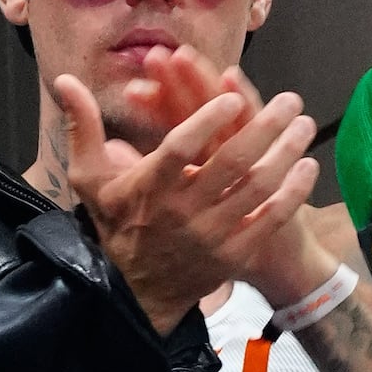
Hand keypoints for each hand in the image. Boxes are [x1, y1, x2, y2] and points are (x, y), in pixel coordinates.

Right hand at [57, 71, 319, 334]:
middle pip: (232, 164)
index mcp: (147, 188)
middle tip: (290, 101)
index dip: (206, 121)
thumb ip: (82, 127)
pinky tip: (307, 166)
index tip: (232, 97)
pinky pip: (271, 218)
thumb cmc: (115, 224)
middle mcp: (182, 212)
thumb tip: (64, 81)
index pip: (179, 149)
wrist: (135, 290)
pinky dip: (293, 192)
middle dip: (266, 128)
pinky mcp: (234, 253)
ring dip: (286, 153)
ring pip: (259, 188)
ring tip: (304, 124)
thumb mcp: (90, 178)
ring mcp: (212, 235)